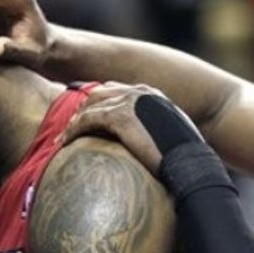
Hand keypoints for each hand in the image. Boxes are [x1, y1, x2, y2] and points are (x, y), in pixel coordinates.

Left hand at [63, 82, 203, 174]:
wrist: (190, 162)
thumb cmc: (185, 157)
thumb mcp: (170, 134)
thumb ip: (154, 129)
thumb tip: (148, 144)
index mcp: (151, 94)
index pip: (115, 90)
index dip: (99, 104)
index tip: (86, 118)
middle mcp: (139, 92)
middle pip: (99, 93)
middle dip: (83, 109)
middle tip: (71, 128)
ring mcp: (129, 101)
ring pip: (89, 106)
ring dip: (74, 122)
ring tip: (64, 138)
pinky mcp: (120, 117)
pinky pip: (87, 120)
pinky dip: (73, 131)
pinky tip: (64, 143)